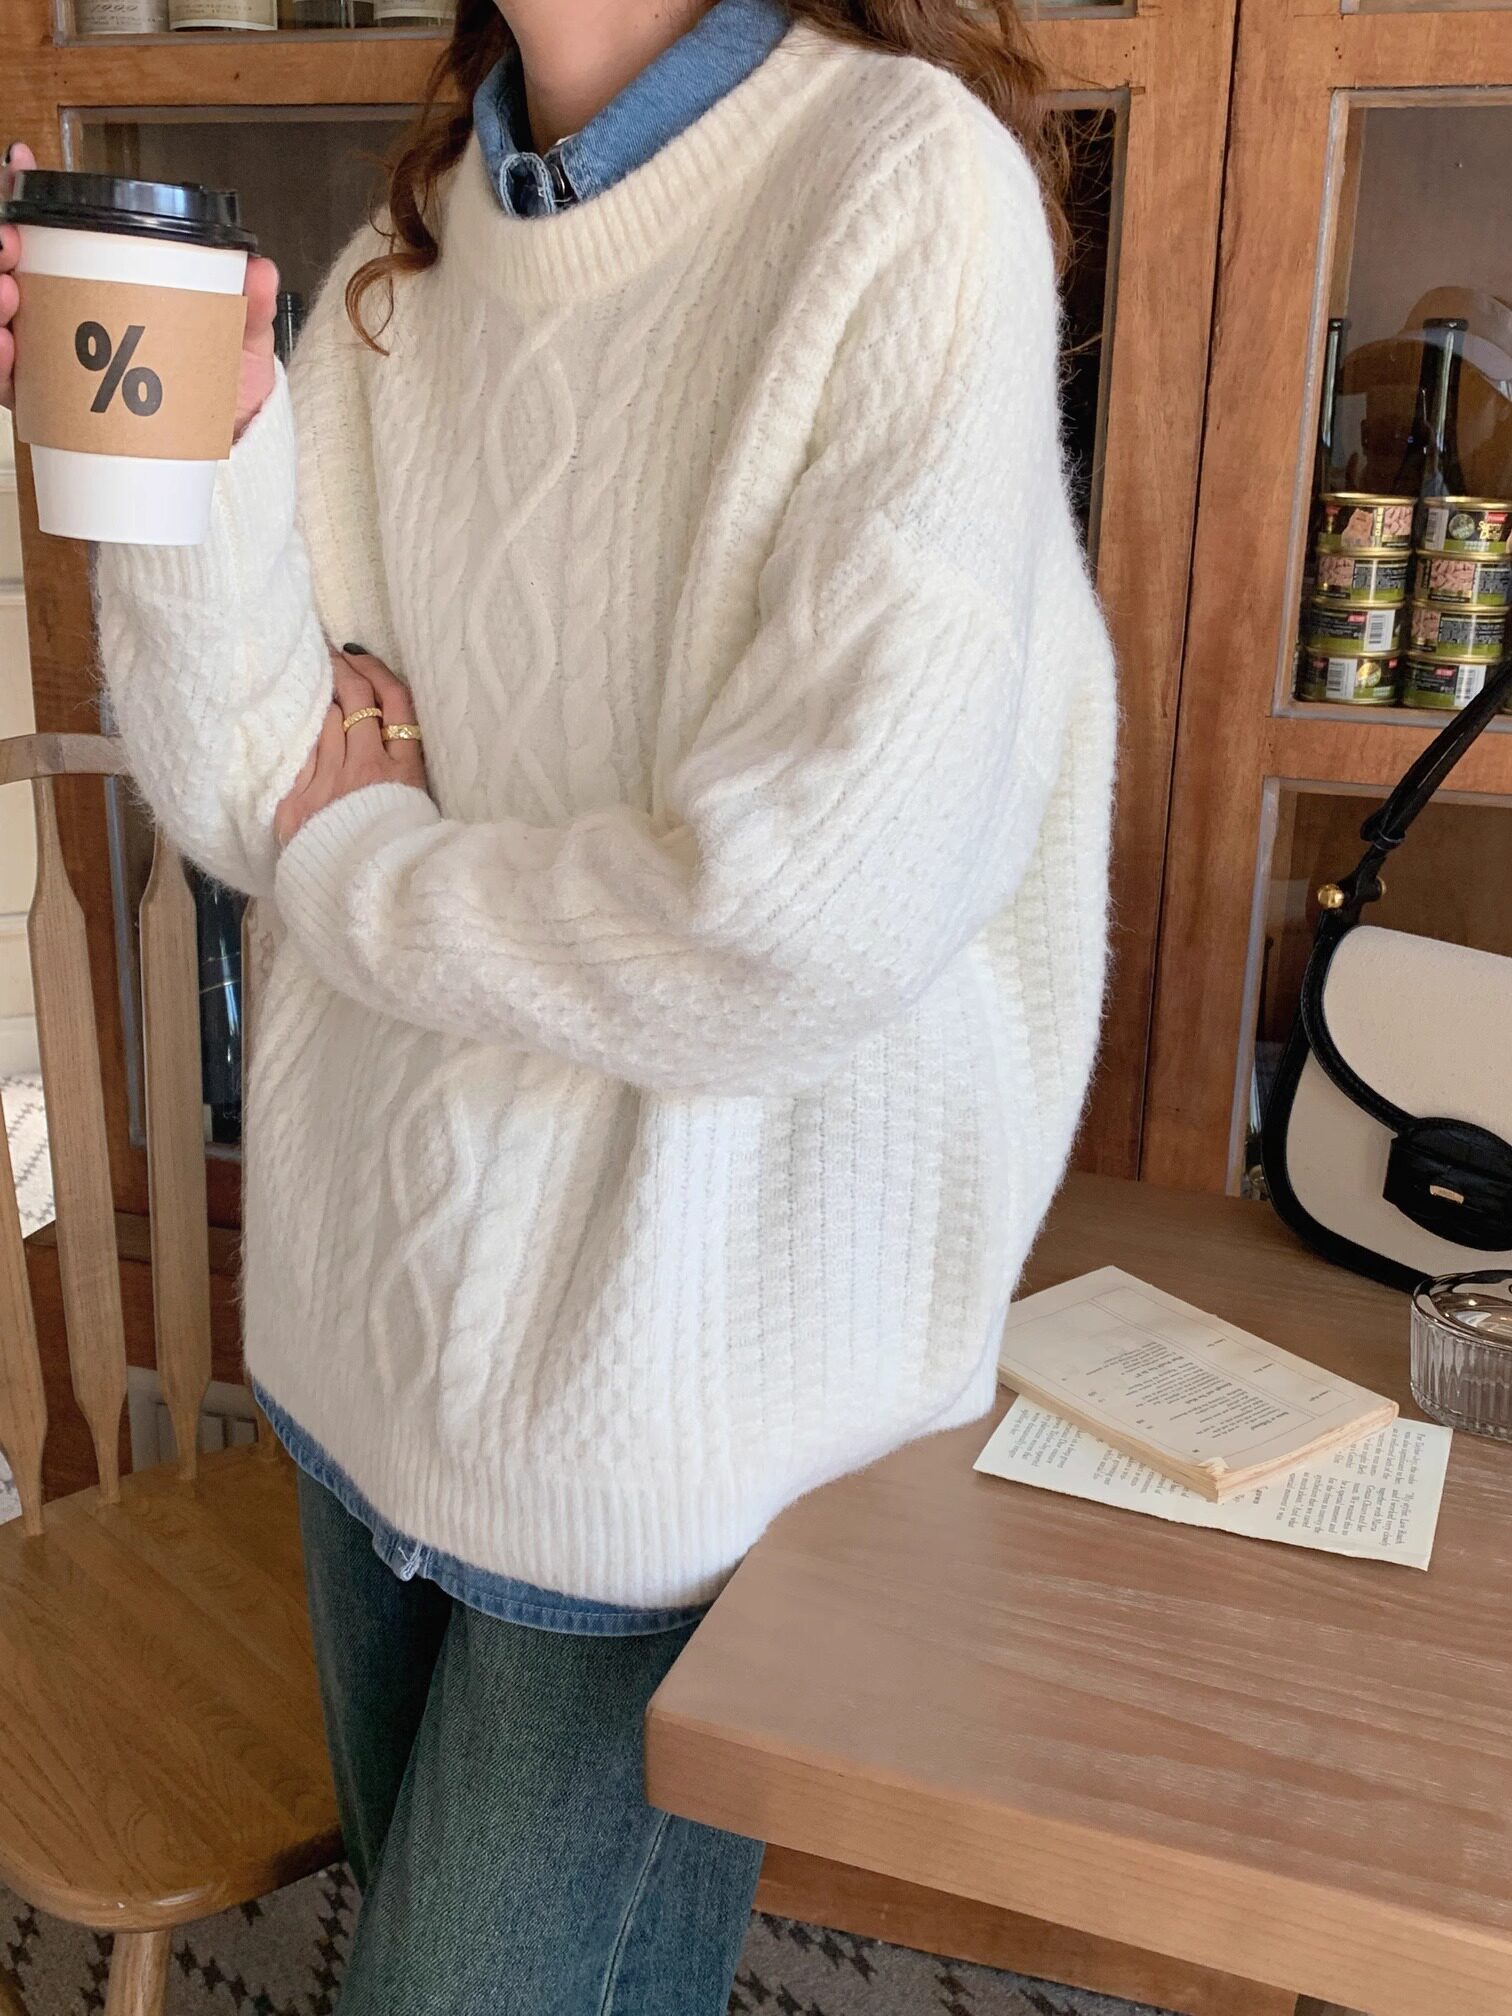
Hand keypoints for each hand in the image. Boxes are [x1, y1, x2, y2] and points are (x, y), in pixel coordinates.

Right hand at [1, 142, 277, 432]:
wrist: (228, 451)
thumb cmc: (224, 388)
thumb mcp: (242, 341)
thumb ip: (250, 307)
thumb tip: (259, 271)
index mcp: (102, 288)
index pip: (52, 234)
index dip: (23, 194)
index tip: (19, 164)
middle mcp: (68, 318)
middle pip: (14, 270)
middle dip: (2, 249)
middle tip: (9, 244)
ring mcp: (56, 361)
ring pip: (6, 323)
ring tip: (8, 294)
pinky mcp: (54, 410)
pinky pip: (13, 386)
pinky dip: (2, 365)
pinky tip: (8, 348)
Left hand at [275, 645, 427, 848]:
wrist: (360, 896)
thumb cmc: (394, 851)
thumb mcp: (416, 807)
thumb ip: (404, 769)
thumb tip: (387, 729)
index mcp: (403, 773)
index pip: (396, 703)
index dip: (378, 672)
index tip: (361, 657)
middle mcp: (366, 770)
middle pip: (357, 701)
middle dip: (342, 670)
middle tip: (329, 654)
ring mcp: (329, 784)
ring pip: (324, 719)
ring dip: (317, 693)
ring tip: (309, 676)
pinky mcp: (297, 803)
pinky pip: (295, 752)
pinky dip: (295, 730)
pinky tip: (289, 716)